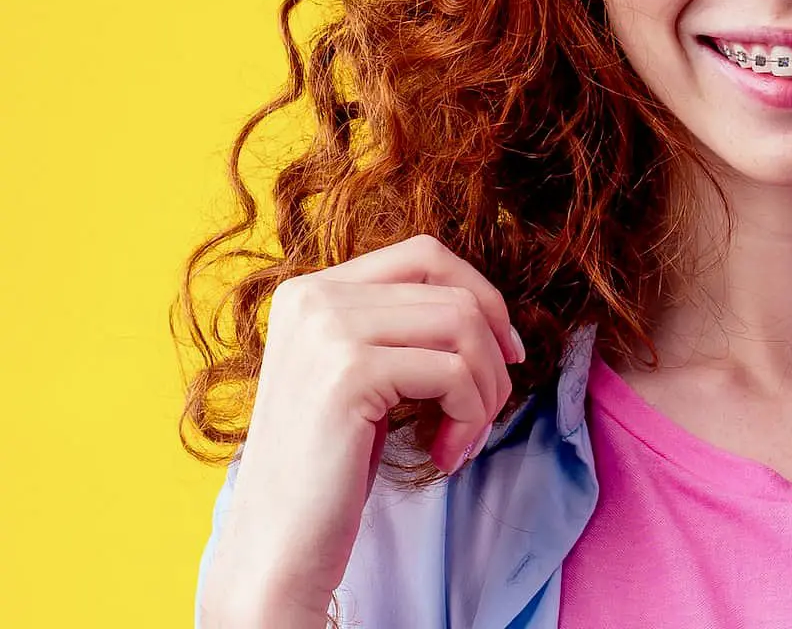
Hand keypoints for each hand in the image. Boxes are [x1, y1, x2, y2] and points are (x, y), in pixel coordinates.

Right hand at [199, 233, 524, 618]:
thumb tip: (488, 308)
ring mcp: (326, 331)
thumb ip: (400, 325)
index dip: (480, 296)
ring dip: (485, 389)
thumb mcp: (363, 372)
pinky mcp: (347, 374)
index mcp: (310, 289)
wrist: (278, 545)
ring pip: (463, 326)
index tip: (504, 352)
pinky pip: (454, 373)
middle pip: (452, 291)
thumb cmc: (332, 464)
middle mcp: (312, 297)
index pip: (424, 255)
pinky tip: (447, 454)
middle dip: (491, 351)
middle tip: (489, 405)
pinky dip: (469, 416)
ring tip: (464, 436)